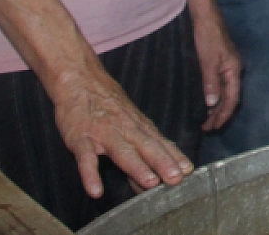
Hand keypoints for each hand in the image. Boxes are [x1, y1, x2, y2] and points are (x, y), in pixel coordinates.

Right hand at [49, 63, 193, 197]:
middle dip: (163, 163)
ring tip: (150, 183)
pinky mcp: (80, 138)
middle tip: (177, 179)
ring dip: (137, 167)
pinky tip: (96, 191)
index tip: (189, 171)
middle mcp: (125, 129)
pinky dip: (90, 175)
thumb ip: (140, 145)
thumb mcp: (128, 119)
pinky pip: (85, 158)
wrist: (79, 78)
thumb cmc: (106, 102)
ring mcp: (103, 133)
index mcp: (138, 126)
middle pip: (147, 147)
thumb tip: (155, 173)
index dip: (174, 156)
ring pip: (122, 151)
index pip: (160, 142)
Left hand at [190, 8, 241, 131]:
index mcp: (234, 70)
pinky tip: (205, 101)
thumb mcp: (207, 60)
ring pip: (224, 91)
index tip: (214, 127)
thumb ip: (211, 82)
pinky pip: (219, 84)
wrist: (205, 15)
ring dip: (216, 106)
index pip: (232, 99)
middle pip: (230, 97)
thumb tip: (212, 104)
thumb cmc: (207, 36)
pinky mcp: (219, 62)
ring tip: (204, 119)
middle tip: (206, 128)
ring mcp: (227, 66)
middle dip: (219, 114)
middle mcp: (233, 69)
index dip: (224, 114)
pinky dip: (213, 96)